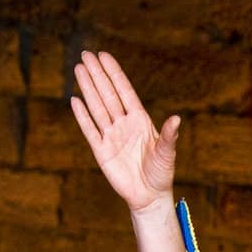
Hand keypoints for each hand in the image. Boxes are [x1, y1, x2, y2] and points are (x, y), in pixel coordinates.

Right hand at [71, 50, 178, 214]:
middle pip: (107, 94)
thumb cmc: (161, 174)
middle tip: (86, 54)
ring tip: (79, 68)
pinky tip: (75, 100)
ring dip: (88, 89)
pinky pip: (90, 130)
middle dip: (97, 74)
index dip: (114, 73)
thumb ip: (169, 136)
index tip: (104, 55)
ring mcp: (111, 136)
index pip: (124, 91)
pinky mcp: (101, 152)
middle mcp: (124, 124)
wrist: (149, 197)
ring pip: (97, 107)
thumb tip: (177, 119)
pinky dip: (83, 116)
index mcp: (140, 120)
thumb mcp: (167, 154)